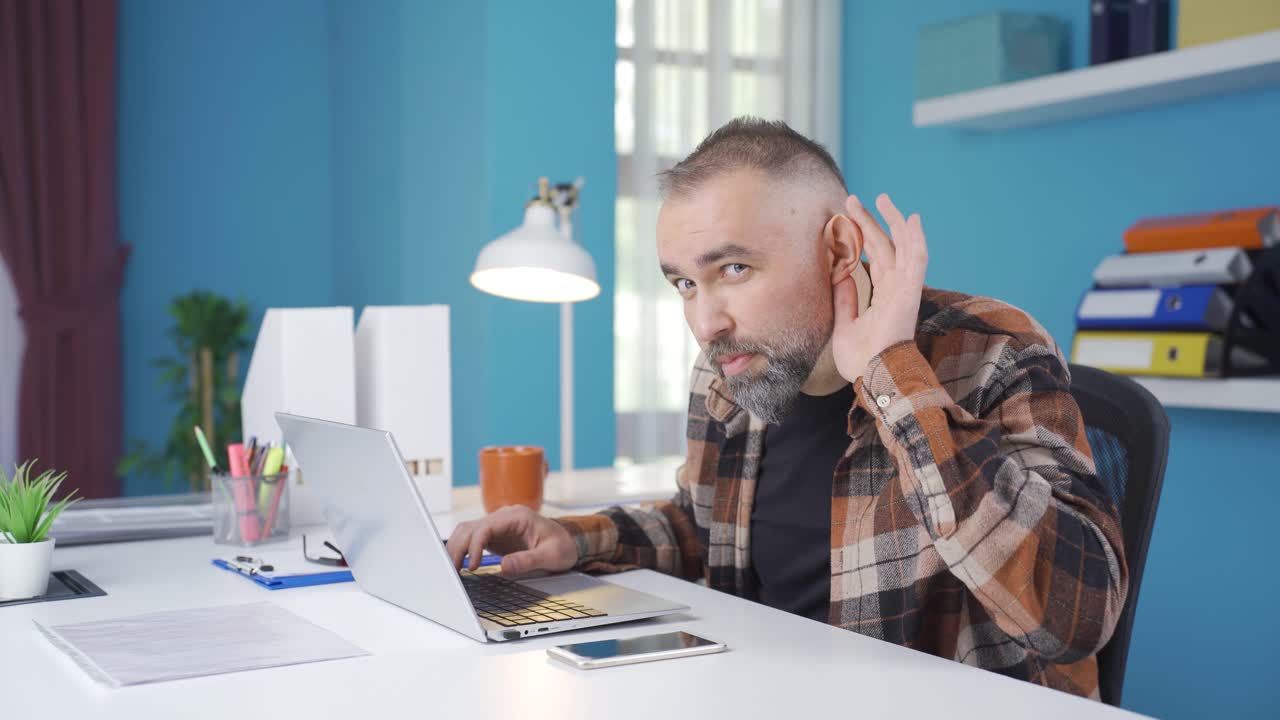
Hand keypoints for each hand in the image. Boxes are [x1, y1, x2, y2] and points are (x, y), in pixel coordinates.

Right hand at [445, 505, 577, 575]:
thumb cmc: (563, 546)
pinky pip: (473, 539)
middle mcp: (504, 517)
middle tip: (453, 570)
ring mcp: (498, 526)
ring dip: (458, 548)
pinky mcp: (495, 536)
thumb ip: (528, 560)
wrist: (570, 542)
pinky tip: (460, 564)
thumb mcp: (551, 555)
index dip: (475, 544)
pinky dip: (464, 550)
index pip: (487, 526)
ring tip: (453, 569)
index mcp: (517, 516)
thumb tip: (505, 565)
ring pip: (468, 531)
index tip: (473, 564)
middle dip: (459, 547)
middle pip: (471, 527)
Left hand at [831, 193, 927, 383]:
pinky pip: (916, 260)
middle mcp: (896, 290)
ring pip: (901, 247)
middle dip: (870, 223)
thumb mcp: (844, 322)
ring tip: (880, 198)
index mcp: (883, 297)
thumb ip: (845, 297)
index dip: (861, 239)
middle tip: (853, 200)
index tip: (844, 220)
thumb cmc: (861, 359)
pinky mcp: (910, 292)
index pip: (875, 260)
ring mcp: (905, 290)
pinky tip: (912, 219)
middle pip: (885, 247)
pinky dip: (915, 239)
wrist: (872, 376)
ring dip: (891, 222)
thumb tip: (839, 273)